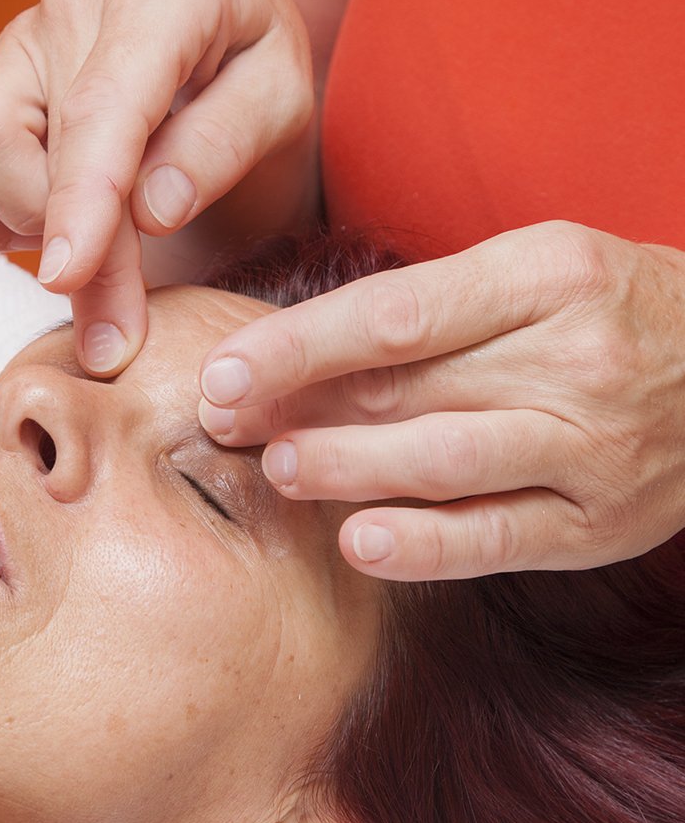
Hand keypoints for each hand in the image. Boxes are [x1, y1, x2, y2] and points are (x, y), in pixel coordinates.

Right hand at [0, 0, 313, 374]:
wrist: (223, 52)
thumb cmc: (252, 80)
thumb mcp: (281, 105)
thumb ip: (223, 148)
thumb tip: (150, 211)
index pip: (99, 106)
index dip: (80, 199)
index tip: (68, 275)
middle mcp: (70, 11)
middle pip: (15, 139)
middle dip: (67, 247)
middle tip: (122, 317)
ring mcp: (13, 51)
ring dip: (23, 227)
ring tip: (97, 235)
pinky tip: (49, 223)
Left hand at [198, 221, 684, 579]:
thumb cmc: (599, 311)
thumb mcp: (524, 276)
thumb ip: (423, 314)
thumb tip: (292, 360)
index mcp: (546, 276)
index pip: (395, 314)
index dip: (297, 348)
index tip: (223, 371)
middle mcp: (574, 358)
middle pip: (409, 387)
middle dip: (300, 407)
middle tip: (223, 423)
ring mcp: (594, 446)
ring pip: (446, 461)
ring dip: (347, 469)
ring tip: (279, 469)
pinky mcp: (600, 523)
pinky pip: (497, 537)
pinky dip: (422, 546)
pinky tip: (357, 542)